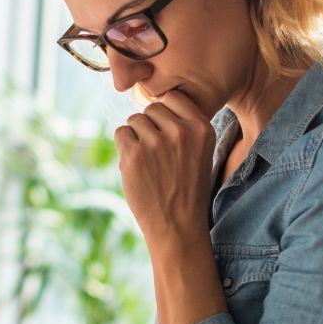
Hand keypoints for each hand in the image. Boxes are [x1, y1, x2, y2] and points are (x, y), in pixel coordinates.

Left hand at [114, 89, 214, 243]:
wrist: (177, 226)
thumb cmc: (187, 190)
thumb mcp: (200, 154)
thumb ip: (184, 127)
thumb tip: (154, 102)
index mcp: (202, 128)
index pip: (174, 97)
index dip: (165, 113)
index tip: (165, 132)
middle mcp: (181, 131)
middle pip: (152, 108)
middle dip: (149, 126)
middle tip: (155, 154)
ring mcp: (156, 142)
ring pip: (134, 120)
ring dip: (135, 138)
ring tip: (148, 163)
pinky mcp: (134, 154)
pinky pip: (120, 133)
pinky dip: (124, 149)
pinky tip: (136, 167)